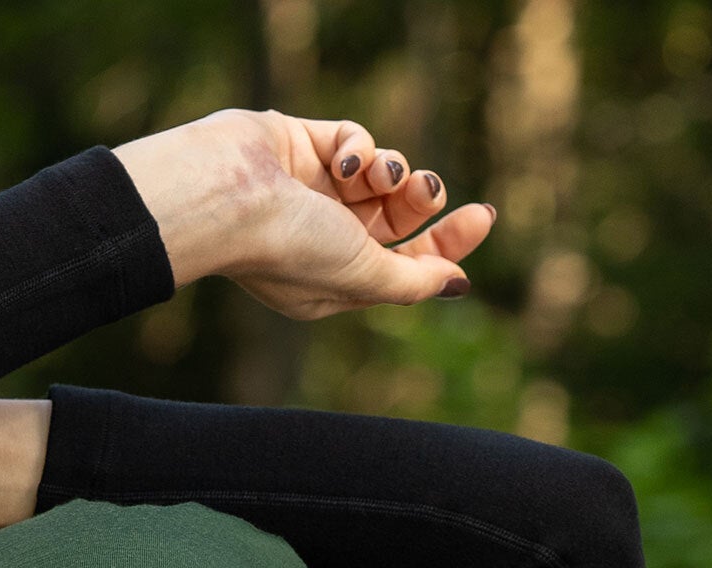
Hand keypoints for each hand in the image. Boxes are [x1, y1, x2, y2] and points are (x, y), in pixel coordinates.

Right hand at [114, 109, 491, 316]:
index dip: (448, 243)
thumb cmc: (290, 248)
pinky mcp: (303, 146)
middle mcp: (325, 239)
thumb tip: (457, 284)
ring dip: (394, 171)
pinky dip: (361, 146)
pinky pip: (354, 140)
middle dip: (422, 199)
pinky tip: (346, 159)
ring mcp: (313, 192)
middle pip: (398, 217)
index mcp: (336, 282)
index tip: (483, 216)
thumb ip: (413, 282)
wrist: (229, 198)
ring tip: (381, 174)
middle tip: (430, 189)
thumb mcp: (362, 276)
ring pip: (382, 175)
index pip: (405, 264)